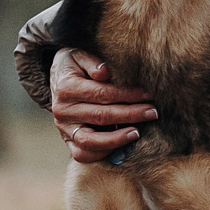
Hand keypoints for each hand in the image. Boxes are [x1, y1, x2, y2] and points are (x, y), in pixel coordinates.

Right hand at [49, 47, 155, 162]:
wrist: (56, 79)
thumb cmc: (74, 66)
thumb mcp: (78, 55)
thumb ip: (92, 62)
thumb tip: (105, 72)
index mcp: (66, 88)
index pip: (102, 93)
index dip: (128, 94)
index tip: (148, 94)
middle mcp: (63, 110)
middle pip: (101, 116)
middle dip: (131, 114)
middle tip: (153, 112)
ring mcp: (64, 128)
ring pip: (91, 141)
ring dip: (117, 138)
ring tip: (137, 133)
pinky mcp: (67, 141)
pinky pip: (83, 154)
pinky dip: (102, 153)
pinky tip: (122, 144)